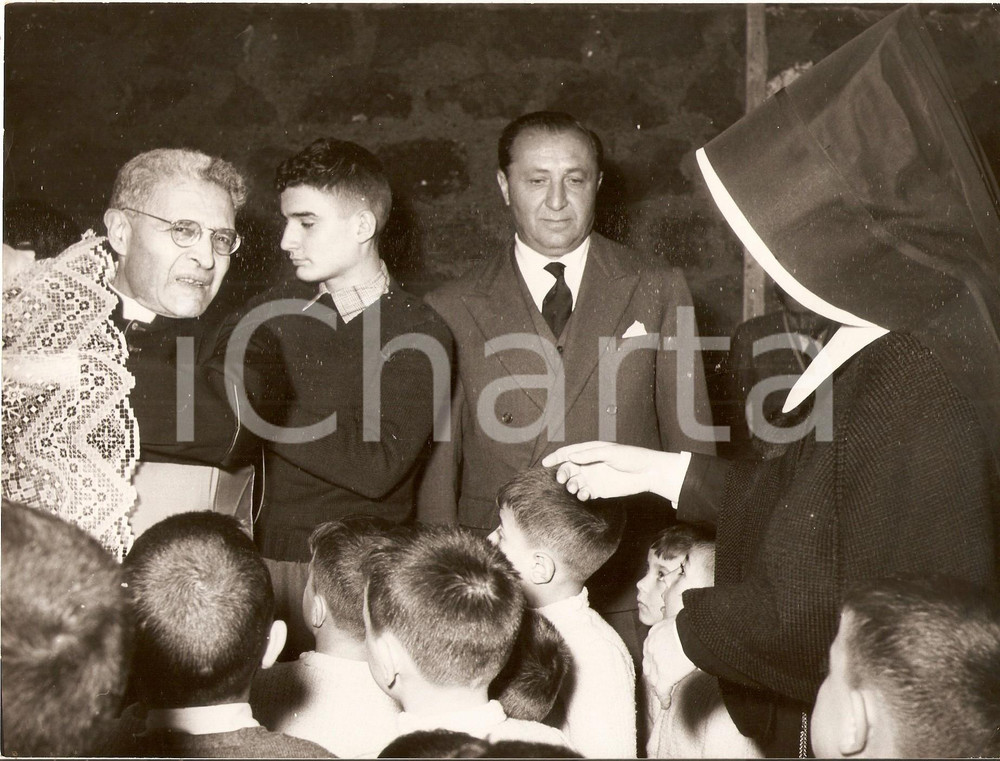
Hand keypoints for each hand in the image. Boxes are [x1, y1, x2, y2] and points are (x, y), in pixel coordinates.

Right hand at [542, 442, 684, 501]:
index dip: (556, 457)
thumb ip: (589, 455)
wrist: (647, 473)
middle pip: (568, 468)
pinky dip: (581, 495)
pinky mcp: (598, 490)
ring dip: (571, 485)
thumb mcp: (609, 452)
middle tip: (562, 479)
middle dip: (562, 473)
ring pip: (574, 482)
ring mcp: (593, 477)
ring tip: (574, 488)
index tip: (545, 464)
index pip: (568, 453)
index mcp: (590, 451)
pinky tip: (584, 495)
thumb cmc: (630, 457)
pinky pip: (584, 493)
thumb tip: (570, 457)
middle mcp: (589, 464)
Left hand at [642, 617, 696, 700]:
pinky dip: (664, 699)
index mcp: (654, 634)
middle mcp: (651, 648)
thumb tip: (687, 631)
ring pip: (653, 679)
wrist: (694, 633)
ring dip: (657, 687)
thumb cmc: (692, 625)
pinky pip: (662, 691)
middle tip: (656, 680)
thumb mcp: (678, 622)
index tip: (656, 663)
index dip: (653, 659)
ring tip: (661, 693)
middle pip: (648, 665)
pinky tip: (666, 704)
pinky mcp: (665, 676)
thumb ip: (676, 630)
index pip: (650, 650)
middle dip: (652, 674)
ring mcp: (656, 663)